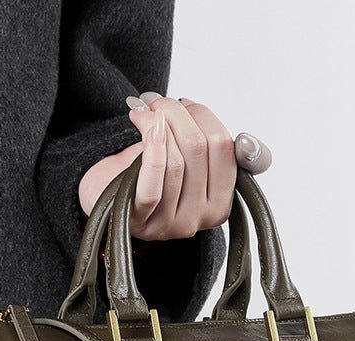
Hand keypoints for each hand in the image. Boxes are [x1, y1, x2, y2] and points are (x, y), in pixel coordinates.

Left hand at [78, 94, 270, 240]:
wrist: (106, 195)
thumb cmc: (148, 175)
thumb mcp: (190, 162)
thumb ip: (219, 150)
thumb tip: (247, 141)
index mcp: (219, 205)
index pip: (226, 149)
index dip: (204, 116)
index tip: (183, 104)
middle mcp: (198, 220)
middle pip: (199, 149)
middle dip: (176, 112)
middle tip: (156, 102)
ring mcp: (169, 225)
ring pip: (176, 161)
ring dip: (157, 122)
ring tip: (143, 111)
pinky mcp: (140, 222)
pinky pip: (153, 185)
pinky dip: (151, 147)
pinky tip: (144, 124)